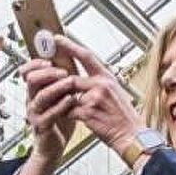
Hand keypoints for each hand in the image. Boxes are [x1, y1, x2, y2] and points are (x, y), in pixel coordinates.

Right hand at [15, 45, 83, 174]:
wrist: (53, 146)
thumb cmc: (58, 120)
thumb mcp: (60, 96)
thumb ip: (63, 79)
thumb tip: (70, 56)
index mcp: (35, 90)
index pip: (29, 70)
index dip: (37, 62)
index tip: (50, 56)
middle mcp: (32, 100)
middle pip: (31, 79)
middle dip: (47, 72)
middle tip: (63, 70)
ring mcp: (35, 113)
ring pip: (40, 96)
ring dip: (56, 86)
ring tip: (70, 82)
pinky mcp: (41, 126)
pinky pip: (49, 114)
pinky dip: (61, 105)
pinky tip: (71, 100)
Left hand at [67, 44, 145, 164]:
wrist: (130, 135)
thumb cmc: (123, 116)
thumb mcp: (114, 92)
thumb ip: (98, 84)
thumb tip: (81, 79)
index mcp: (107, 77)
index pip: (86, 56)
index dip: (70, 46)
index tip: (57, 39)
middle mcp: (101, 84)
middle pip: (71, 78)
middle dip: (58, 83)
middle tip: (45, 81)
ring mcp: (94, 98)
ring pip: (67, 96)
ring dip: (62, 102)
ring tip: (58, 104)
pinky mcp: (88, 113)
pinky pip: (69, 111)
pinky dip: (65, 115)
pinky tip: (66, 118)